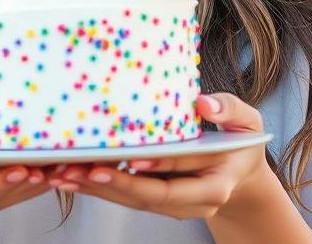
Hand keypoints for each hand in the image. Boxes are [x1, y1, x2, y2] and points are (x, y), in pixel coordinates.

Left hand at [46, 93, 276, 220]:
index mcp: (216, 183)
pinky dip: (98, 189)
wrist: (240, 176)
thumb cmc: (240, 142)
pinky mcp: (157, 203)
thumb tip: (203, 104)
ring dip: (96, 191)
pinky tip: (71, 179)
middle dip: (111, 185)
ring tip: (63, 175)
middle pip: (149, 197)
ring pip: (132, 202)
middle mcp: (194, 202)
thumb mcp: (248, 123)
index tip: (129, 158)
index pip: (179, 176)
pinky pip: (126, 198)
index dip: (155, 167)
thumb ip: (229, 110)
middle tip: (76, 171)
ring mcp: (175, 207)